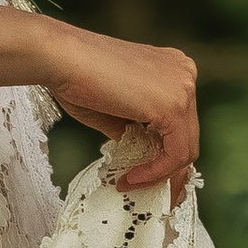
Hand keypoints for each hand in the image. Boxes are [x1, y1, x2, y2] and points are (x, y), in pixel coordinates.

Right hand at [34, 23, 199, 200]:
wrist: (60, 57)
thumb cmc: (76, 77)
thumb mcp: (114, 109)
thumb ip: (134, 128)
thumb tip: (142, 154)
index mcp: (172, 68)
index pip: (180, 122)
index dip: (166, 155)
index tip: (143, 176)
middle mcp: (184, 73)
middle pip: (187, 135)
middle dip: (168, 170)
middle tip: (146, 190)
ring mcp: (183, 88)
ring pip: (186, 148)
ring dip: (159, 174)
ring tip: (130, 184)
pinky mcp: (174, 106)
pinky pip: (176, 153)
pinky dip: (156, 171)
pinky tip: (131, 177)